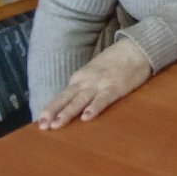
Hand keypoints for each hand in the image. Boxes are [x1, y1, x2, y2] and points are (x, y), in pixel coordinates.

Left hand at [37, 38, 152, 128]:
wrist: (135, 48)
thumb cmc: (116, 62)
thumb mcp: (94, 72)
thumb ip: (83, 85)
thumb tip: (71, 101)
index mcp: (80, 78)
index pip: (62, 96)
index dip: (50, 109)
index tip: (41, 122)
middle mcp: (85, 81)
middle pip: (66, 98)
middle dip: (53, 112)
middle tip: (42, 126)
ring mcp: (100, 84)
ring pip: (80, 100)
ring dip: (68, 112)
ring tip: (57, 124)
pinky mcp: (115, 87)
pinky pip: (103, 99)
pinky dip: (94, 108)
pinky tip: (86, 117)